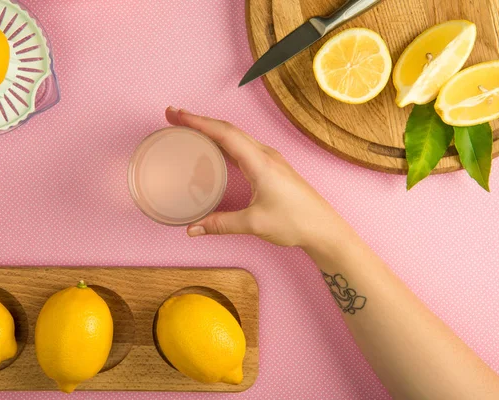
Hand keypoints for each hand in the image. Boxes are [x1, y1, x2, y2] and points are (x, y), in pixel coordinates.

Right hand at [165, 107, 344, 248]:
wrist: (323, 228)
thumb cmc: (295, 222)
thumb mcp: (254, 224)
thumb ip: (220, 224)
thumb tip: (192, 229)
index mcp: (260, 162)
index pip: (224, 134)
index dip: (198, 122)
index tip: (177, 115)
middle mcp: (265, 155)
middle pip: (228, 129)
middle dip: (200, 120)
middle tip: (174, 116)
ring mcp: (270, 159)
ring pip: (236, 136)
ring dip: (212, 129)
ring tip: (189, 127)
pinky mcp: (272, 167)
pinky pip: (243, 146)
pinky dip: (224, 141)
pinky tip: (215, 147)